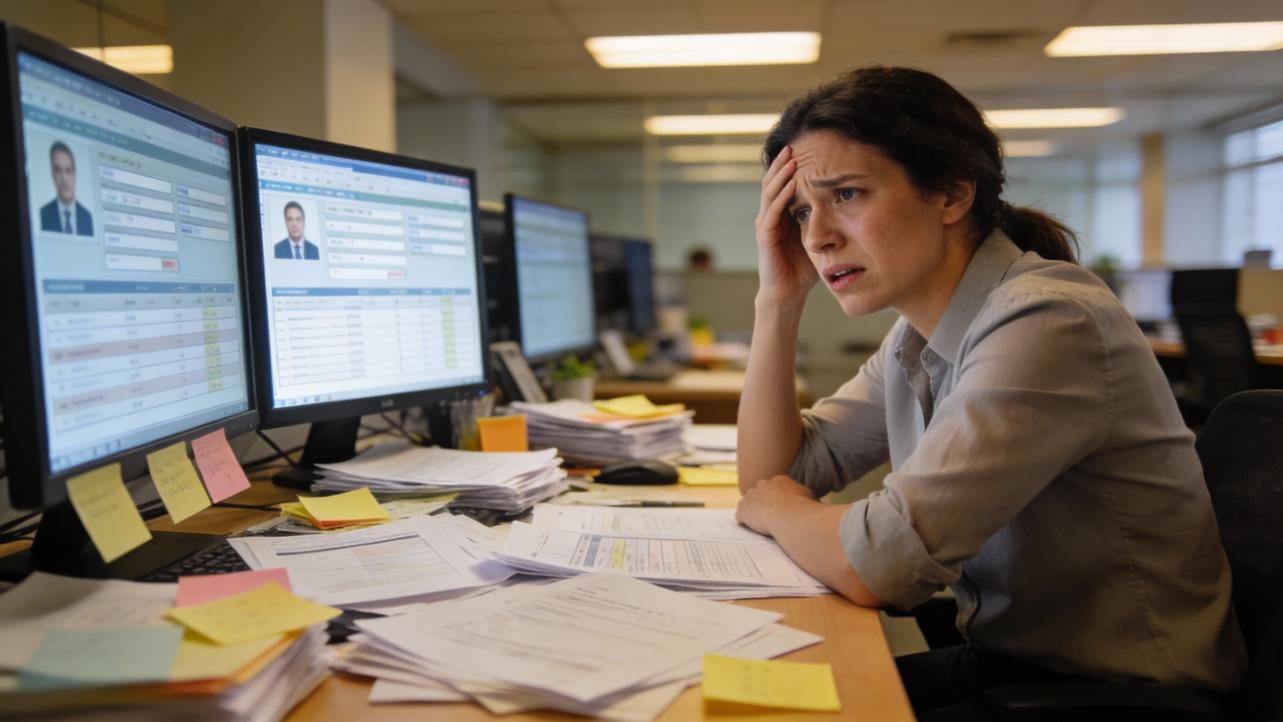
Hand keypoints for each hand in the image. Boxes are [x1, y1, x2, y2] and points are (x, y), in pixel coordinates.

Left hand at [735, 475, 816, 536]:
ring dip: (751, 512)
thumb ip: (804, 496)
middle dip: (762, 503)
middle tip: (768, 516)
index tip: (779, 508)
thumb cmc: (804, 508)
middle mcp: (763, 485)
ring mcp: (751, 497)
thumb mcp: (809, 496)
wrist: (790, 515)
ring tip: (758, 523)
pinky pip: (740, 516)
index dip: (775, 499)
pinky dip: (744, 522)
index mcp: (779, 481)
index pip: (774, 488)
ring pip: (748, 503)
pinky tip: (750, 529)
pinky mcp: (743, 510)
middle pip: (759, 493)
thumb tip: (810, 501)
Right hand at [755, 146, 817, 305]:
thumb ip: (823, 221)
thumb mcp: (817, 238)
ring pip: (770, 192)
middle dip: (782, 162)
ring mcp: (765, 225)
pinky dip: (781, 196)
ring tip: (790, 157)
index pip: (783, 183)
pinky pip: (772, 211)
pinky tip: (791, 184)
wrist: (787, 293)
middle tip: (794, 143)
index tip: (805, 148)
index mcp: (781, 215)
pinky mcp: (765, 236)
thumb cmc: (803, 269)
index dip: (790, 166)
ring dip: (780, 174)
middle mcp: (770, 216)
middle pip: (772, 181)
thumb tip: (847, 204)